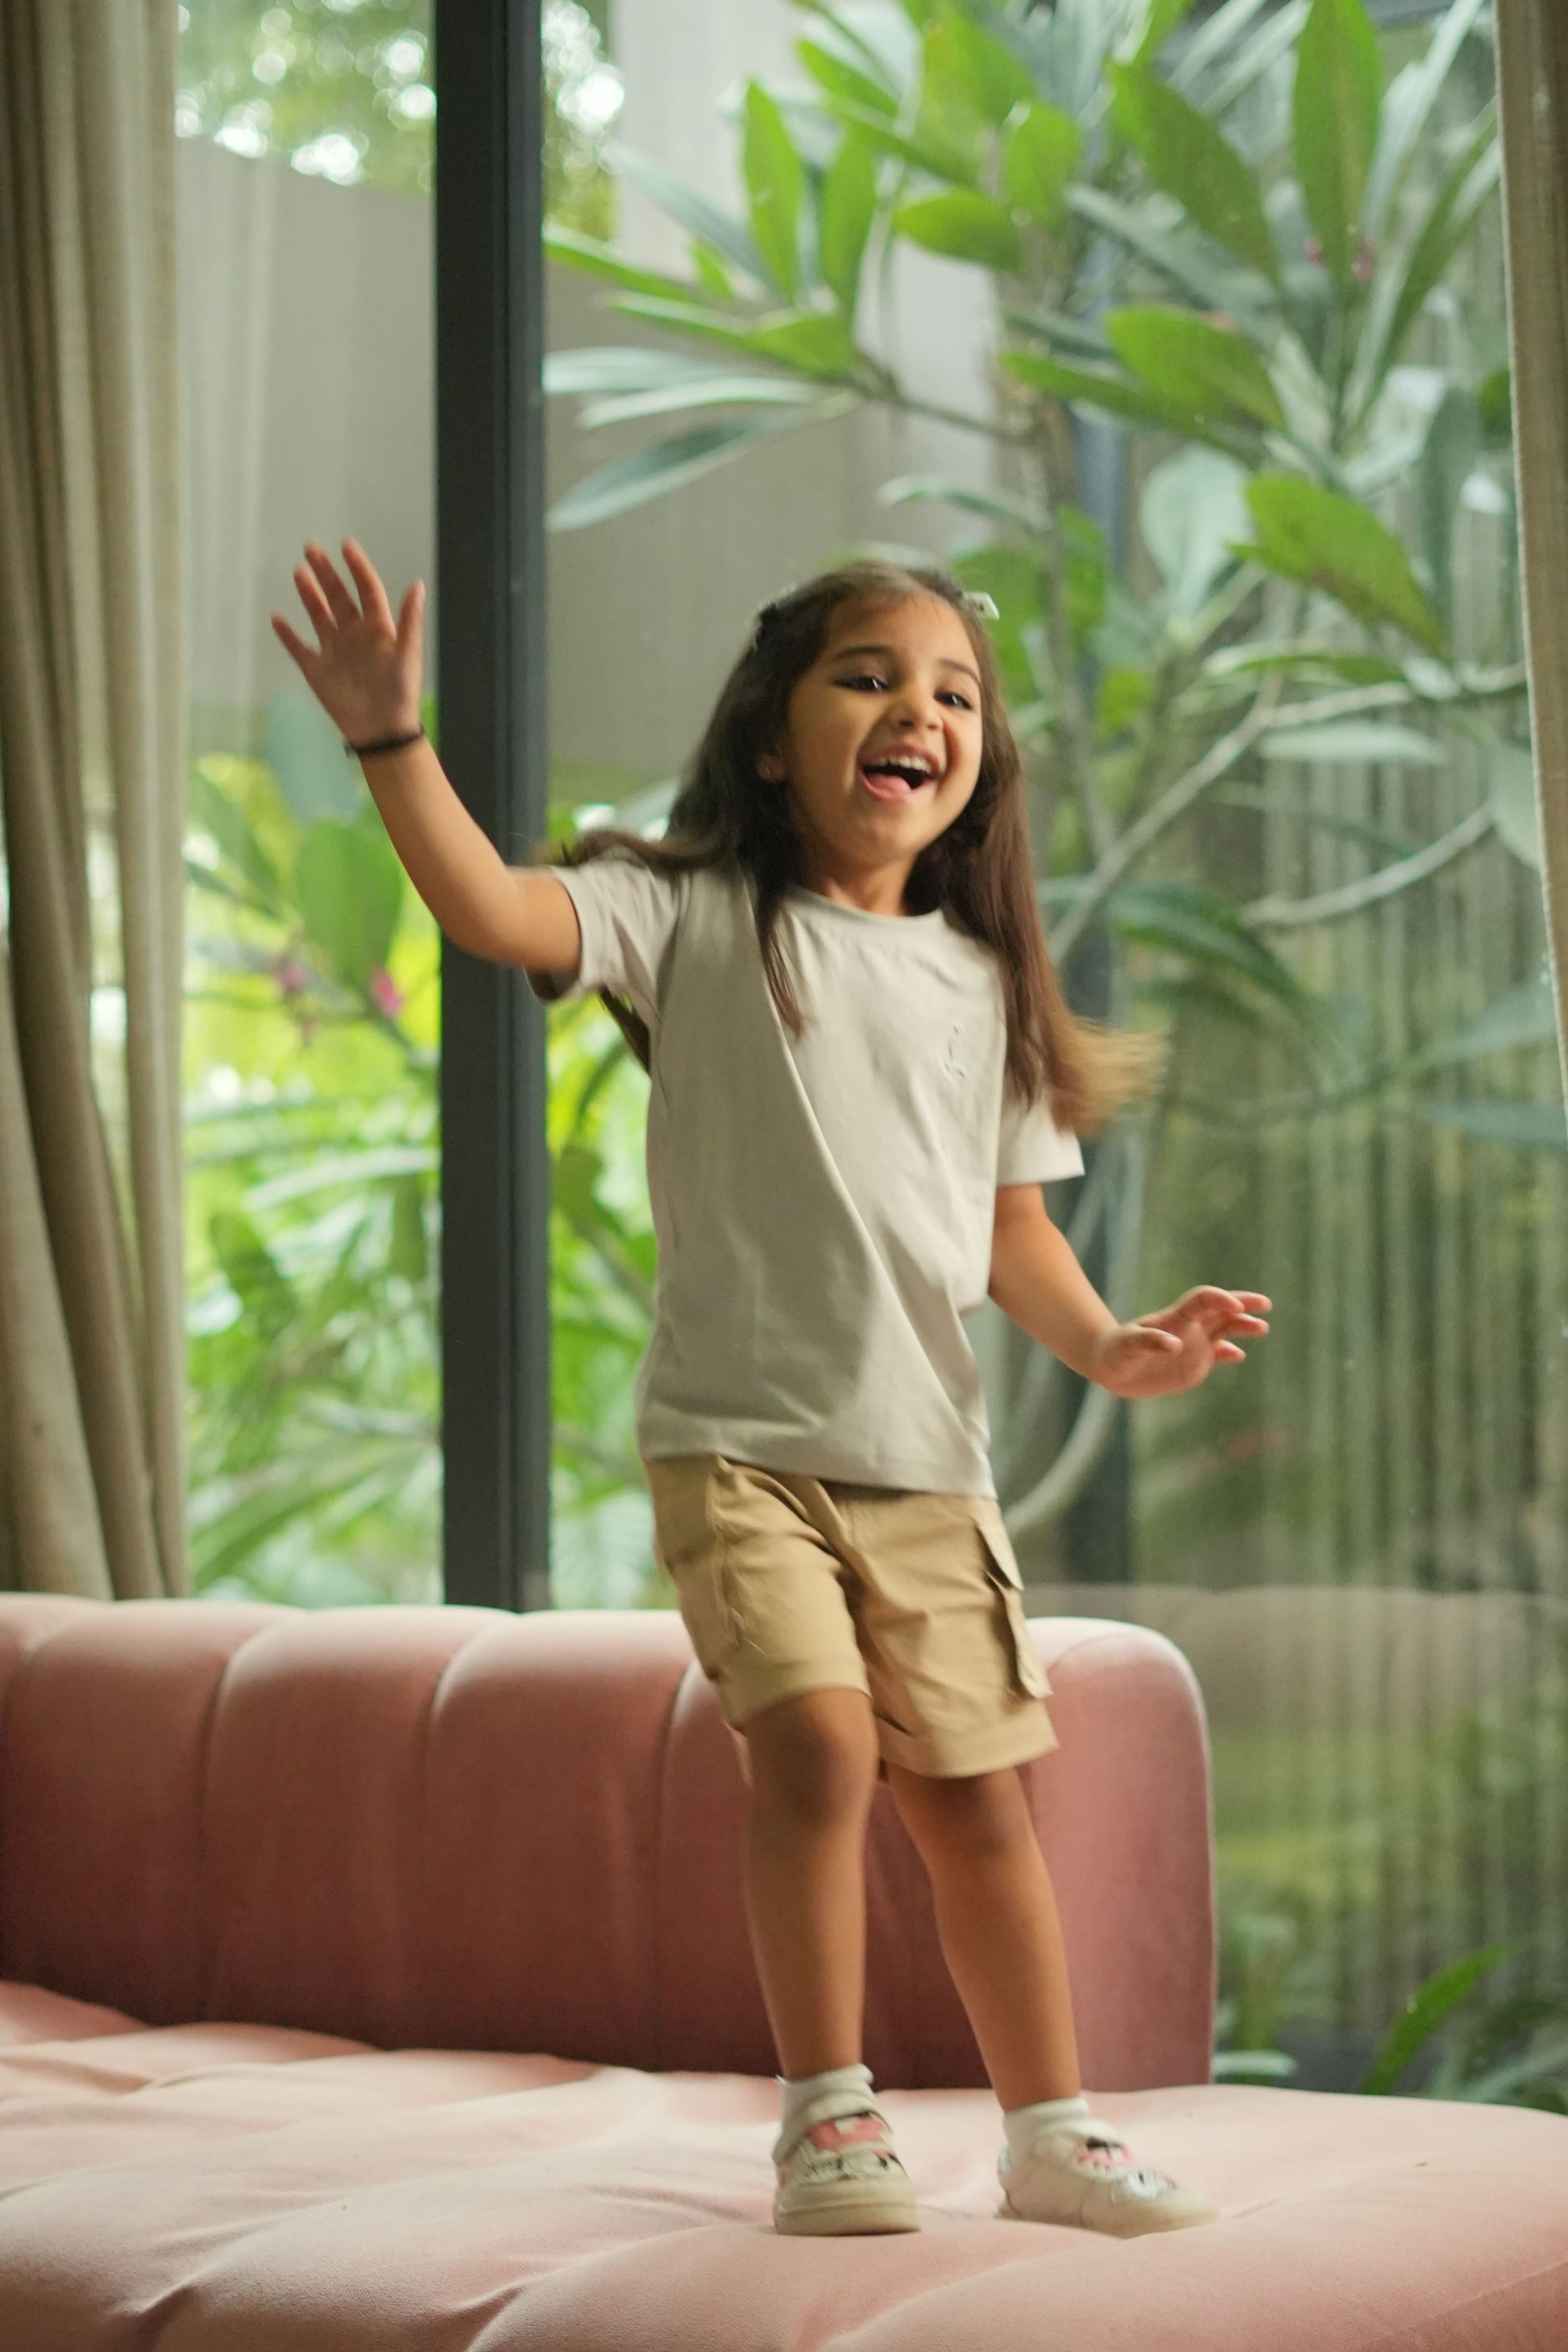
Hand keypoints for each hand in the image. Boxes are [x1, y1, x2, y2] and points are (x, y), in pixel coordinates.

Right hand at [271, 539, 423, 744]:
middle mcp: (354, 635)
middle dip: (326, 572)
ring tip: (299, 571)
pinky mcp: (317, 671)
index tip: (346, 545)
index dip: (358, 567)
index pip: (367, 590)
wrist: (381, 730)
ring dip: (309, 594)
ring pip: (318, 615)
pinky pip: (298, 649)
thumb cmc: (400, 692)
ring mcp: (334, 651)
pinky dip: (287, 635)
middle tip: (311, 548)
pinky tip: (277, 618)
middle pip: (339, 597)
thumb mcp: (408, 654)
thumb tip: (417, 584)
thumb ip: (410, 619)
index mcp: (378, 629)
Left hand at [1087, 1286, 1270, 1399]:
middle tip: (1265, 1305)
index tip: (1237, 1307)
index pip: (1203, 1301)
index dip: (1220, 1300)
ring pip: (1225, 1329)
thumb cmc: (1116, 1351)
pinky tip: (1239, 1355)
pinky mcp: (1195, 1363)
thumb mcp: (1128, 1346)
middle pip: (1221, 1310)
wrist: (1111, 1366)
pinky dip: (1229, 1353)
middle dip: (1243, 1305)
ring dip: (1243, 1327)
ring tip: (1262, 1328)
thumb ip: (1149, 1342)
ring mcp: (1194, 1344)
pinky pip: (1217, 1354)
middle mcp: (1190, 1328)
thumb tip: (1174, 1345)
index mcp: (1175, 1318)